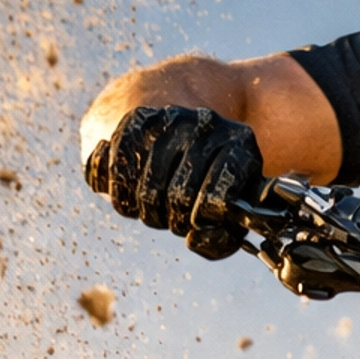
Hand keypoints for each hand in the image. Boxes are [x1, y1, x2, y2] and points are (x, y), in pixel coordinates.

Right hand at [83, 104, 263, 259]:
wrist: (191, 142)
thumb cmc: (216, 191)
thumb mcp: (230, 217)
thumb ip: (221, 240)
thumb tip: (195, 240)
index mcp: (241, 145)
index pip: (217, 198)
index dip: (203, 221)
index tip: (200, 222)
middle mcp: (208, 124)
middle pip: (179, 196)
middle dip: (174, 221)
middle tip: (176, 218)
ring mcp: (172, 118)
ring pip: (147, 189)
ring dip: (147, 212)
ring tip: (158, 208)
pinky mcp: (139, 118)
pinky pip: (118, 168)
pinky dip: (119, 194)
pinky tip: (131, 196)